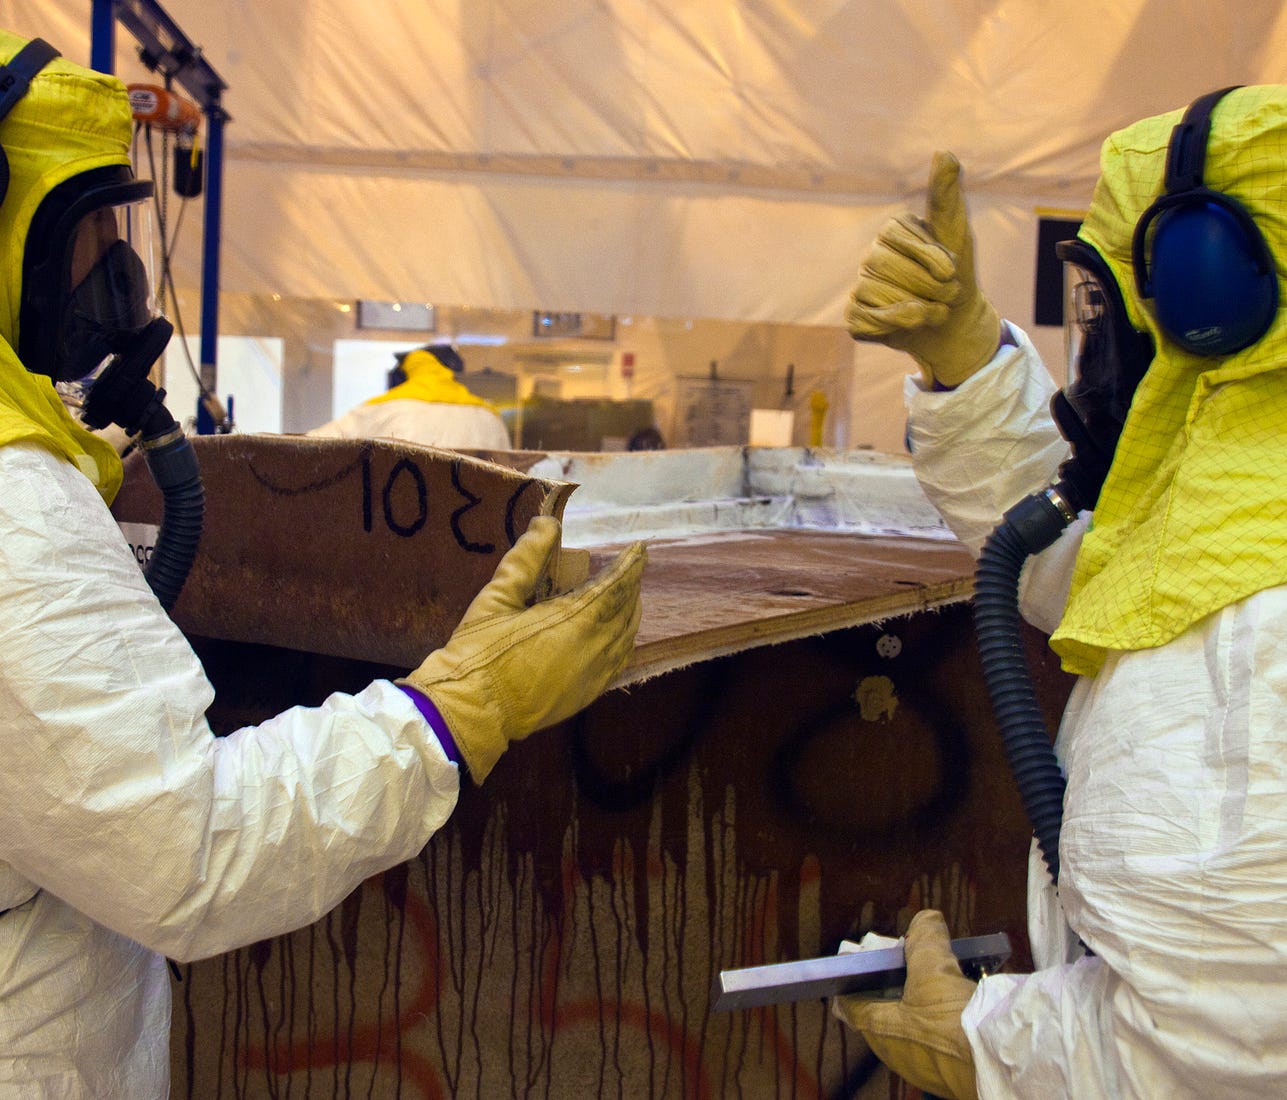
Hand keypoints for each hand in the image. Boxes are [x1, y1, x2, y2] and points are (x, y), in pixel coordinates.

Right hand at [403, 516, 644, 782]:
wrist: (472, 710)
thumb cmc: (480, 651)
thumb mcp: (497, 597)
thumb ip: (526, 558)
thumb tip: (547, 524)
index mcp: (572, 621)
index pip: (615, 587)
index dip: (631, 566)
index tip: (640, 548)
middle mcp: (592, 648)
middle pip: (626, 611)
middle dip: (631, 587)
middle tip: (630, 568)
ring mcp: (593, 675)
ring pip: (626, 637)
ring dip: (630, 613)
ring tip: (626, 595)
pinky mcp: (587, 694)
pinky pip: (619, 663)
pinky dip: (624, 641)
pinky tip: (617, 634)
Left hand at [832, 909, 978, 1099]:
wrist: (1001, 1061)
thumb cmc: (955, 1021)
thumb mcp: (934, 967)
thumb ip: (924, 938)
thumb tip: (926, 919)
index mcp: (880, 1031)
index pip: (850, 1004)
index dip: (854, 979)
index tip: (862, 960)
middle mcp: (896, 1052)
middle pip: (885, 1010)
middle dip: (895, 984)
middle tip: (909, 959)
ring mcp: (924, 1064)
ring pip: (915, 1023)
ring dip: (924, 999)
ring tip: (940, 973)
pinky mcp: (952, 1070)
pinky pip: (941, 1036)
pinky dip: (947, 1016)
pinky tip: (963, 997)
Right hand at [846, 152, 1000, 387]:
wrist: (956, 321)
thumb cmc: (956, 273)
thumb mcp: (956, 232)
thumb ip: (946, 195)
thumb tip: (944, 151)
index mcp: (891, 230)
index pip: (895, 237)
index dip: (927, 258)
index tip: (952, 270)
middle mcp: (871, 256)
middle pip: (886, 269)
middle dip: (927, 287)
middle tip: (949, 295)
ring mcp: (861, 287)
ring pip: (878, 297)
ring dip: (918, 311)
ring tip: (935, 311)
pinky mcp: (857, 318)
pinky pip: (865, 322)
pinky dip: (893, 326)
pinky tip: (911, 325)